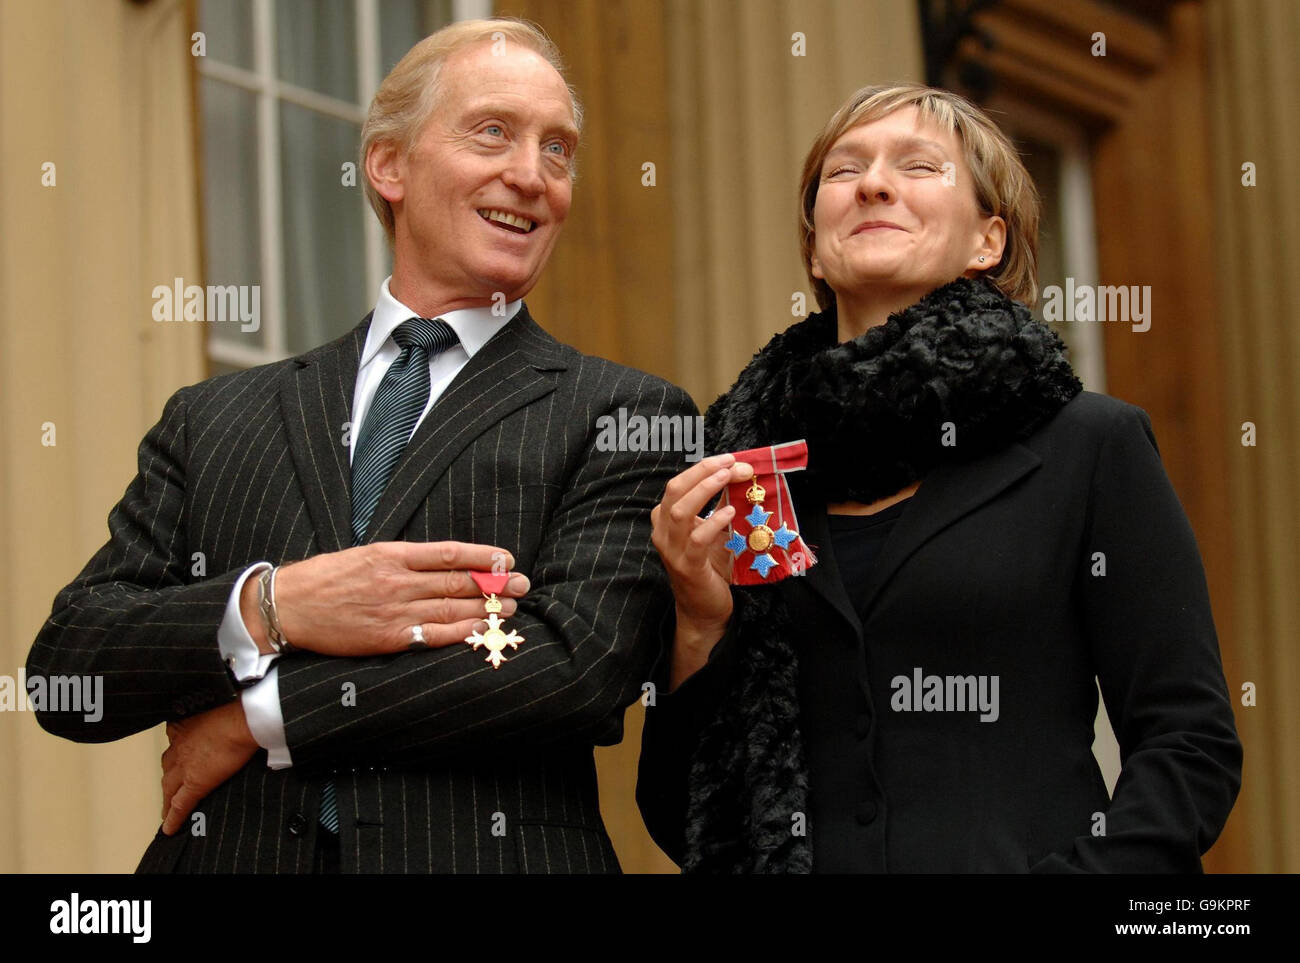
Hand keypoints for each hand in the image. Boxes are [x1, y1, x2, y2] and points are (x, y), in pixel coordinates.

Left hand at [161, 700, 257, 835]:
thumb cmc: (239, 706)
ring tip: (167, 806)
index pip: (176, 739)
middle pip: (168, 764)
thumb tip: (235, 711)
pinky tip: (170, 828)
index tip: (180, 752)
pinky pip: (179, 805)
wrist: (243, 718)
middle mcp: (181, 745)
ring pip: (169, 786)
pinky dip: (173, 818)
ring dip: (167, 796)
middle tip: (171, 783)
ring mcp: (185, 766)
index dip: (177, 748)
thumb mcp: (225, 702)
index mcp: (187, 724)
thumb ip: (222, 710)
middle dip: (169, 773)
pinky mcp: (195, 784)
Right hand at [245, 541, 530, 656]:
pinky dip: (461, 633)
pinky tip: (482, 631)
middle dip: (494, 584)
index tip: (506, 558)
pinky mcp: (388, 637)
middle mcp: (396, 580)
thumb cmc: (324, 579)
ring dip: (485, 609)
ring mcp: (393, 609)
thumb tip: (440, 562)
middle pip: (456, 580)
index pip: (448, 552)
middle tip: (522, 584)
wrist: (287, 607)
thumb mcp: (364, 554)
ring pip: (451, 607)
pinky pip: (433, 635)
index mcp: (391, 554)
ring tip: (510, 609)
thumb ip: (401, 559)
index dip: (482, 556)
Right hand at [651, 454, 752, 640]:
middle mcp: (663, 532)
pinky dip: (713, 522)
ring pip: (680, 511)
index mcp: (665, 520)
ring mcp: (673, 551)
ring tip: (727, 478)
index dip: (702, 468)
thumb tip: (739, 475)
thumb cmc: (708, 567)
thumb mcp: (709, 532)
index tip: (729, 459)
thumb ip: (717, 506)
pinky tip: (729, 512)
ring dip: (705, 490)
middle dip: (703, 472)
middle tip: (730, 462)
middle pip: (674, 490)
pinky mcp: (688, 567)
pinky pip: (697, 540)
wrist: (702, 610)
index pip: (678, 484)